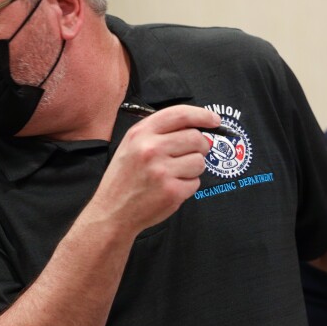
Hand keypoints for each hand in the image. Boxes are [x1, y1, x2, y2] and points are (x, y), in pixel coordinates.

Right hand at [93, 104, 217, 235]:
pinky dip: (188, 185)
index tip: (214, 120)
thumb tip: (195, 126)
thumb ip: (159, 132)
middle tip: (191, 154)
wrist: (112, 211)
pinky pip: (196, 182)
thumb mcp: (132, 145)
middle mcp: (151, 149)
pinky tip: (171, 187)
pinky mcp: (172, 191)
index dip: (203, 115)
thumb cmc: (125, 177)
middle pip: (196, 138)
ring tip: (174, 174)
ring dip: (193, 168)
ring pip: (199, 161)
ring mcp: (162, 171)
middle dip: (200, 147)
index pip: (180, 114)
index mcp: (141, 133)